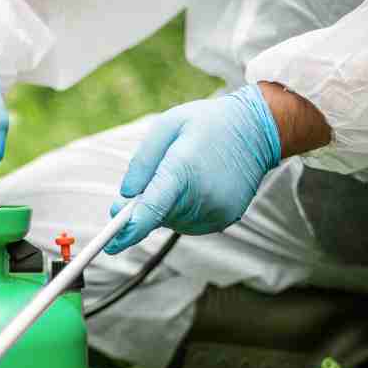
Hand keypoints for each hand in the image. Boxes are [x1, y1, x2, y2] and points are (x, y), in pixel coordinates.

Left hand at [105, 84, 281, 253]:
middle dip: (145, 206)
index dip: (128, 229)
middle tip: (154, 179)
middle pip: (158, 216)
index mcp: (183, 170)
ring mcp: (216, 211)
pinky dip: (183, 211)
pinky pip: (190, 224)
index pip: (151, 209)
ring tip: (185, 174)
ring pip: (172, 222)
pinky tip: (195, 186)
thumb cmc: (207, 123)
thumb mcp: (167, 126)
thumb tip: (124, 197)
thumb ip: (142, 162)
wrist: (258, 129)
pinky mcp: (225, 219)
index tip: (109, 245)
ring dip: (167, 207)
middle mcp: (201, 196)